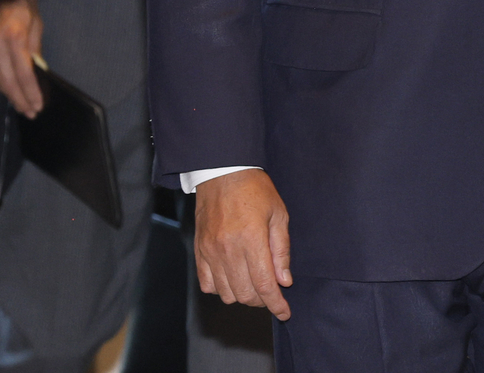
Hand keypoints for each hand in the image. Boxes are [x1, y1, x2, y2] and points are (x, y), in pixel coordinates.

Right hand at [0, 0, 44, 117]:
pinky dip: (1, 82)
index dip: (31, 93)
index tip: (38, 105)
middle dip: (20, 100)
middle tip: (31, 112)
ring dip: (10, 95)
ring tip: (22, 105)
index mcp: (14, 37)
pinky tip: (9, 89)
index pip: (24, 74)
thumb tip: (37, 70)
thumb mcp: (35, 19)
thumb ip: (35, 46)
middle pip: (8, 82)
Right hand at [194, 169, 291, 319]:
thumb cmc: (254, 189)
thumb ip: (281, 249)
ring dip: (243, 295)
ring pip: (227, 294)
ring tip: (252, 283)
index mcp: (251, 239)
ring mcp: (210, 250)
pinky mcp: (199, 249)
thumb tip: (284, 281)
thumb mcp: (278, 213)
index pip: (264, 285)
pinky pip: (207, 284)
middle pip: (246, 294)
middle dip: (262, 300)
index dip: (276, 305)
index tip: (284, 312)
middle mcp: (228, 248)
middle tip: (270, 291)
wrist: (222, 170)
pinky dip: (221, 288)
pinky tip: (232, 277)